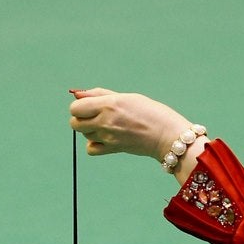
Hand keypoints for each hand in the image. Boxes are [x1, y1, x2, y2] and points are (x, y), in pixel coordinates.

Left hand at [69, 88, 190, 160]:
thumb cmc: (151, 113)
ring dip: (91, 131)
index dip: (80, 106)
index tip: (91, 106)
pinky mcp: (113, 149)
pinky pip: (91, 149)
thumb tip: (77, 94)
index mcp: (108, 104)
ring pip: (84, 135)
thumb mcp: (126, 97)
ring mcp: (108, 136)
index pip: (75, 107)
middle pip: (75, 123)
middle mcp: (106, 120)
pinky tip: (105, 140)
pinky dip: (94, 145)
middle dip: (82, 119)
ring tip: (108, 127)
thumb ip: (100, 95)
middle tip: (96, 117)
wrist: (168, 135)